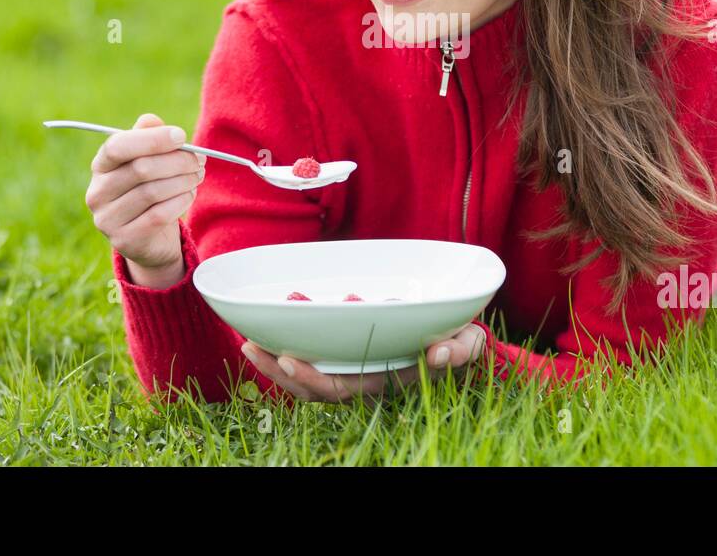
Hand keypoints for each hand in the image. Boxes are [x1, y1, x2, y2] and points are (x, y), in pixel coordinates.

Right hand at [85, 113, 204, 286]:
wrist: (149, 238)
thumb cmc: (149, 188)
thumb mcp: (147, 160)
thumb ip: (147, 138)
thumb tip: (150, 120)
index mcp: (100, 166)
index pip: (117, 146)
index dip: (152, 139)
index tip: (181, 136)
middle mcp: (97, 193)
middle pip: (141, 168)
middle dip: (177, 161)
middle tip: (199, 160)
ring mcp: (107, 219)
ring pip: (153, 192)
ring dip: (184, 180)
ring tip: (197, 176)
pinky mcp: (124, 240)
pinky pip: (159, 215)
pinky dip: (181, 201)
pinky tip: (189, 194)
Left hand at [239, 323, 488, 405]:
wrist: (458, 338)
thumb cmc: (460, 339)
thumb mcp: (467, 341)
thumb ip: (460, 348)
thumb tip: (440, 353)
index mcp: (386, 379)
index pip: (341, 387)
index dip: (311, 377)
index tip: (288, 358)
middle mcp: (364, 379)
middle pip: (311, 386)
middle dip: (279, 370)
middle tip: (251, 346)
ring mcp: (352, 367)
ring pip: (306, 375)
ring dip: (275, 361)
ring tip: (249, 340)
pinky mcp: (346, 354)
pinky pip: (312, 357)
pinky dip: (288, 345)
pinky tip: (268, 328)